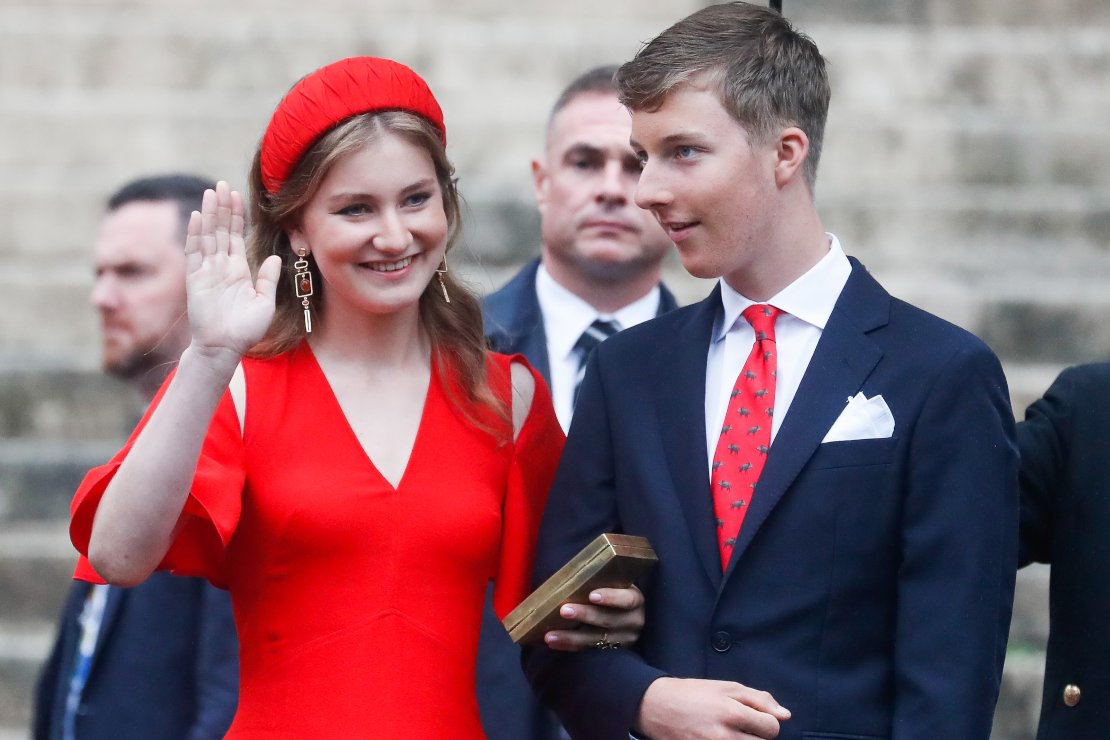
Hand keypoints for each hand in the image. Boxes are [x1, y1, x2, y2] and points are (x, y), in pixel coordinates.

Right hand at [184, 181, 280, 358]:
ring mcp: (207, 271)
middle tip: (221, 184)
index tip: (237, 196)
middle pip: (221, 230)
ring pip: (207, 236)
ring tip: (211, 193)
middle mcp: (221, 266)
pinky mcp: (195, 279)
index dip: (237, 216)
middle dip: (222, 208)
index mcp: (239, 270)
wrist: (224, 347)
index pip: (236, 236)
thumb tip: (276, 257)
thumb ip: (269, 279)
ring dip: (209, 214)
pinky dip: (195, 234)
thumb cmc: (246, 329)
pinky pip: (194, 252)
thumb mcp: (265, 302)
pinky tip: (197, 216)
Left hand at [543, 585, 643, 651]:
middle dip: (585, 615)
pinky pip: (588, 650)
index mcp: (636, 600)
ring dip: (571, 637)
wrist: (627, 615)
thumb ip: (600, 580)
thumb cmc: (614, 591)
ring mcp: (623, 640)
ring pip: (596, 639)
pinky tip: (553, 642)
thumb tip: (569, 576)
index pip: (627, 599)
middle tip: (564, 610)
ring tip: (550, 635)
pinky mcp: (611, 652)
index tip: (592, 595)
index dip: (611, 597)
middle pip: (608, 620)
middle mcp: (633, 622)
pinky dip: (569, 646)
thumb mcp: (615, 584)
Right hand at [635, 677, 789, 739]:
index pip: (772, 728)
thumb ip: (759, 699)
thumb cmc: (693, 693)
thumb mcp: (726, 687)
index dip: (766, 720)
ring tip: (730, 732)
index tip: (753, 716)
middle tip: (740, 725)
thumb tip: (786, 715)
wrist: (657, 707)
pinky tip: (719, 737)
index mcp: (733, 713)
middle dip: (756, 734)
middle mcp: (725, 737)